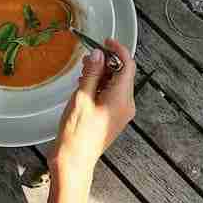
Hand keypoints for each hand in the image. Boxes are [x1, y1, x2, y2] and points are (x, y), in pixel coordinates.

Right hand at [49, 40, 135, 183]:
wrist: (74, 161)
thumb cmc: (77, 133)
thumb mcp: (82, 98)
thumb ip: (92, 74)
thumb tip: (99, 54)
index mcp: (122, 99)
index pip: (128, 66)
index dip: (118, 50)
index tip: (106, 41)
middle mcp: (126, 105)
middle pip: (123, 74)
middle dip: (107, 62)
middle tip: (88, 58)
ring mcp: (120, 113)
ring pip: (116, 84)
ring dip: (102, 74)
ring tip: (84, 72)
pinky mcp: (112, 118)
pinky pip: (111, 95)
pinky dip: (101, 86)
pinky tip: (85, 85)